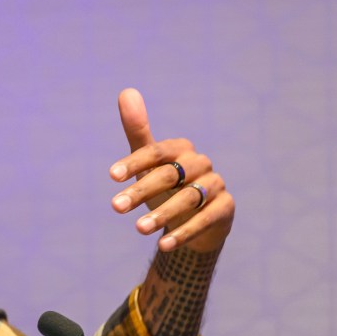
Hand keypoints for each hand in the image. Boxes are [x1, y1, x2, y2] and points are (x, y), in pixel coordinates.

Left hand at [109, 88, 233, 253]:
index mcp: (181, 149)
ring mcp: (216, 185)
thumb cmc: (167, 187)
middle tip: (115, 207)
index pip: (156, 151)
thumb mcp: (149, 163)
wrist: (195, 220)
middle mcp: (200, 164)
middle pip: (170, 175)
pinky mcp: (225, 208)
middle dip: (141, 191)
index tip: (111, 176)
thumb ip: (137, 131)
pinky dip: (183, 232)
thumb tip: (125, 91)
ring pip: (187, 199)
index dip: (134, 162)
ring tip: (138, 229)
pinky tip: (162, 245)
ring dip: (161, 214)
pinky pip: (205, 219)